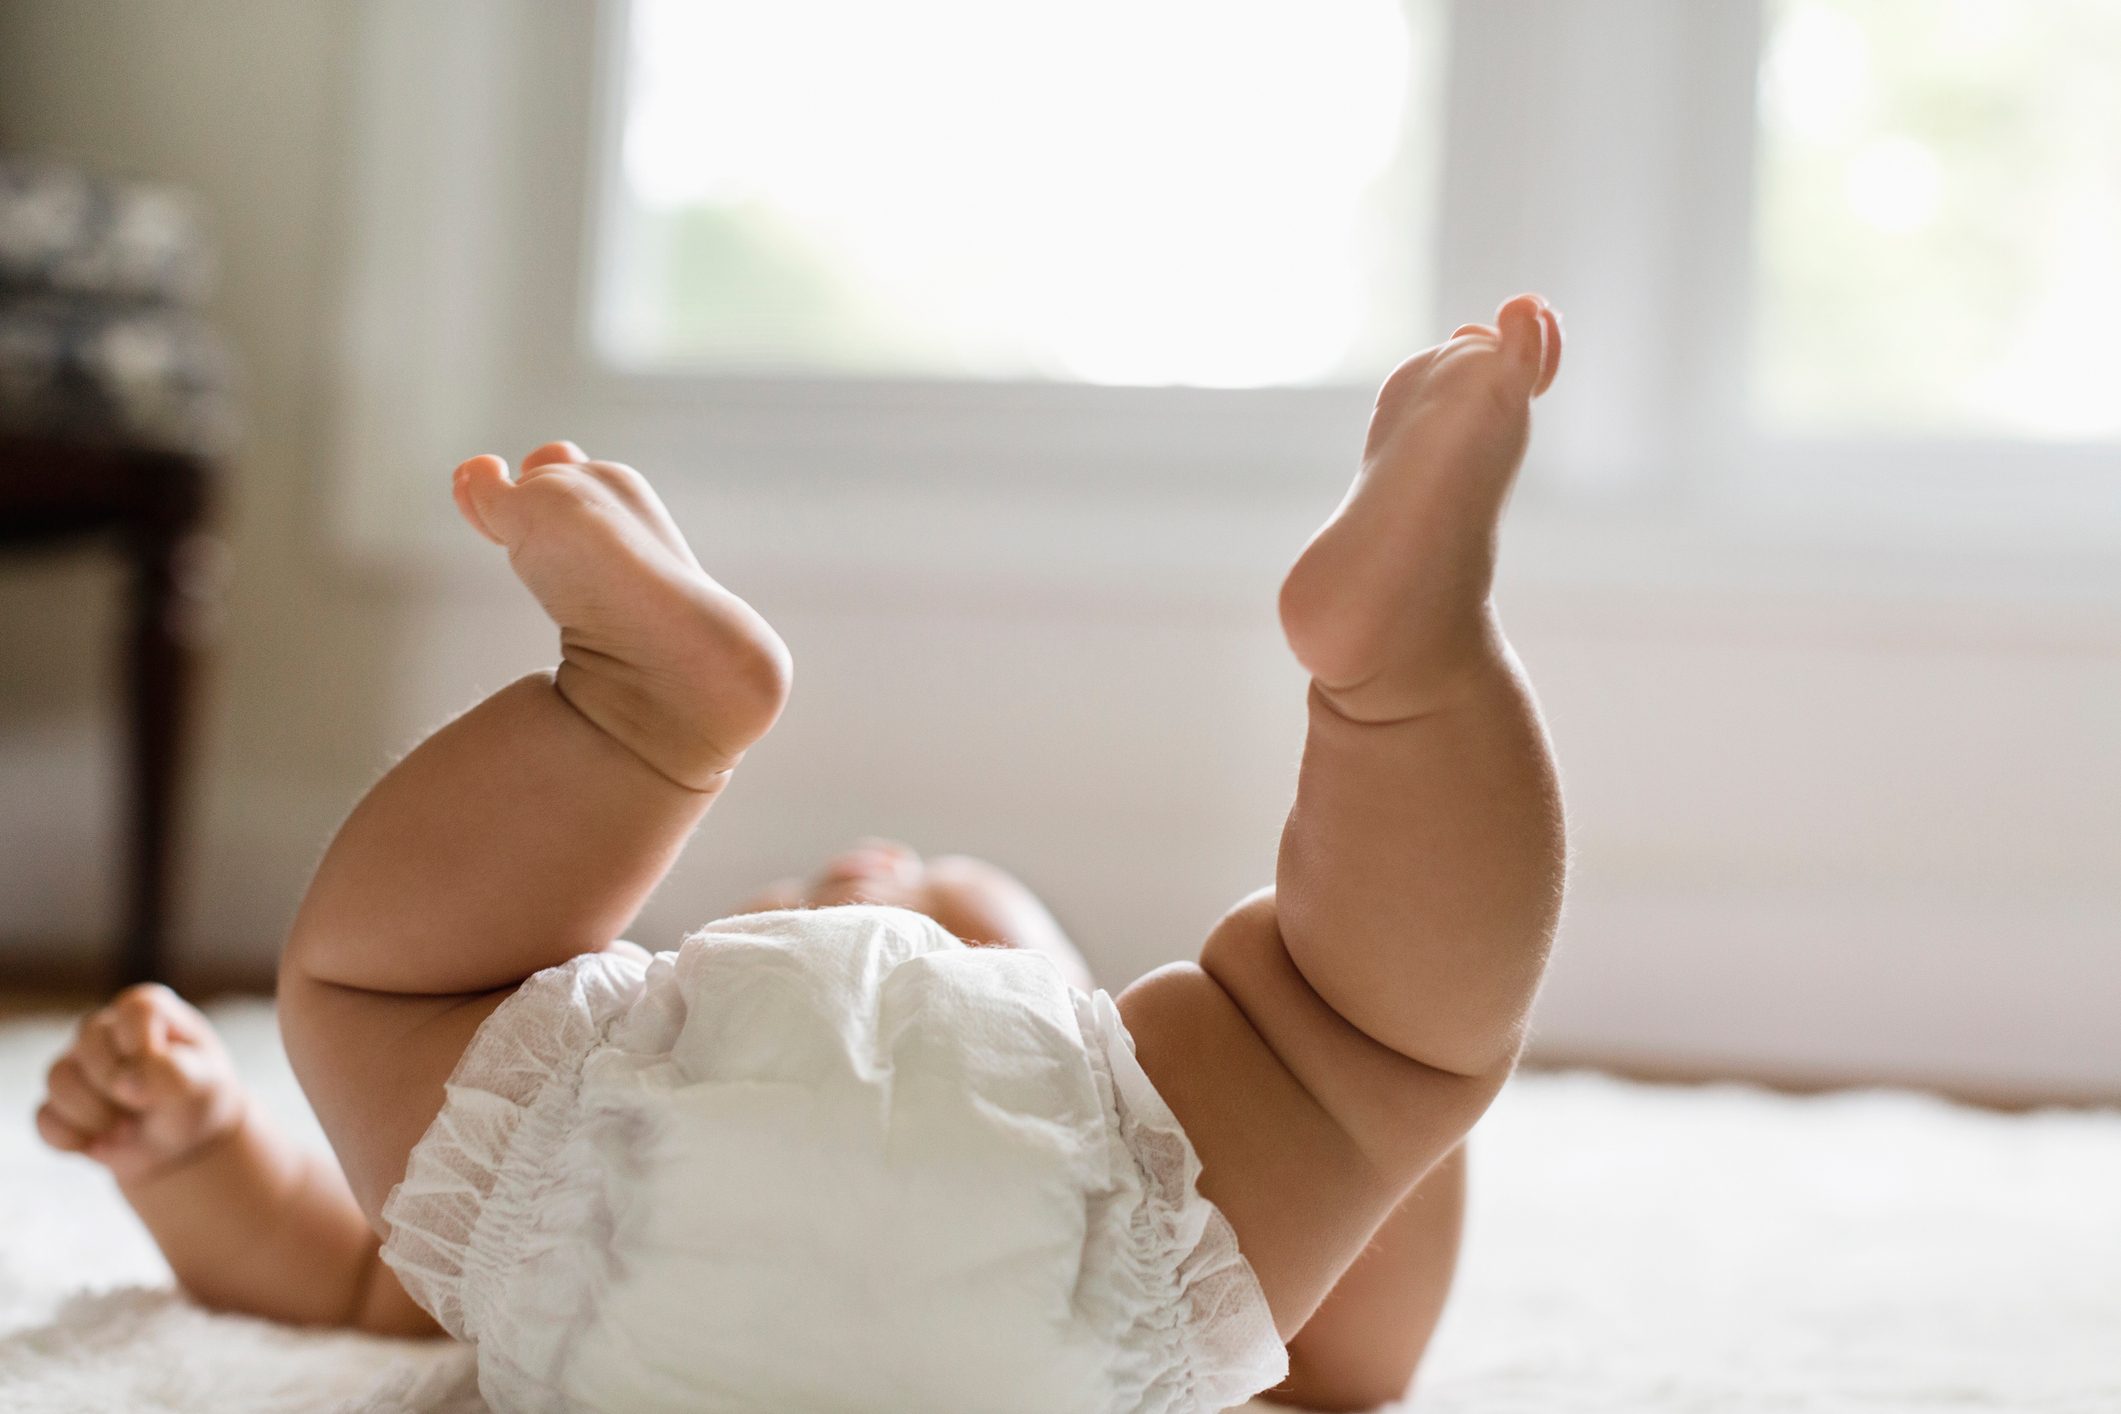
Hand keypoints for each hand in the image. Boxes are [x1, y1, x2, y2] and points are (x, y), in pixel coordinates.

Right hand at [35, 984, 246, 1186]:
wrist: (181, 1143)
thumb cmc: (195, 1100)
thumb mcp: (201, 1084)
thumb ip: (172, 1074)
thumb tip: (127, 1082)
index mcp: (146, 1010)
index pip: (134, 1010)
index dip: (145, 1049)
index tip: (164, 1076)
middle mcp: (104, 1029)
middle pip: (89, 1042)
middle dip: (120, 1084)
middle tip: (147, 1108)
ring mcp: (75, 1065)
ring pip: (59, 1079)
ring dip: (96, 1115)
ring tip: (129, 1130)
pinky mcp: (56, 1103)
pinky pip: (46, 1119)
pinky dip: (74, 1139)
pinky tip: (101, 1144)